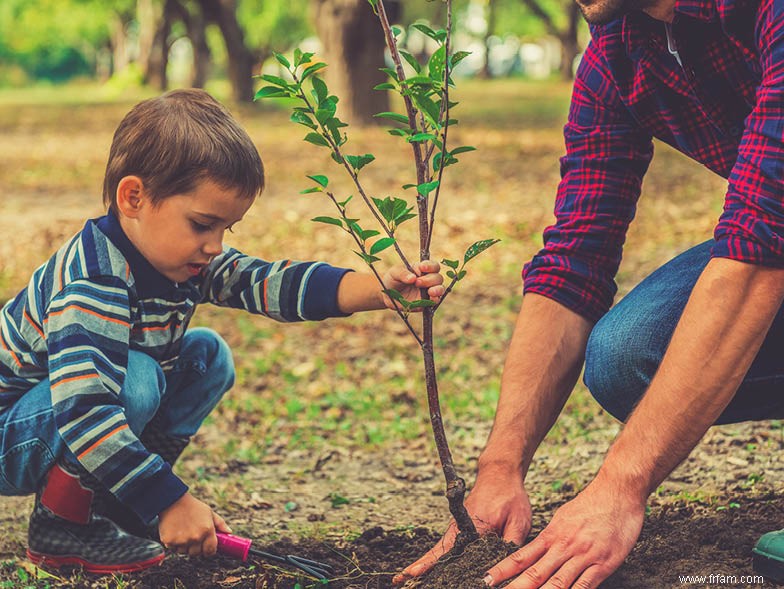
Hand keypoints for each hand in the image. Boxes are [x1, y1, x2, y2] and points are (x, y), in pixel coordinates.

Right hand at [158, 492, 231, 556]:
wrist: (173, 500)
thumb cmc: (193, 506)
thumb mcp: (209, 512)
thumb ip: (220, 524)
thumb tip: (229, 532)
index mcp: (207, 530)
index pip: (210, 550)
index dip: (209, 550)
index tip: (207, 548)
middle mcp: (196, 537)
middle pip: (197, 553)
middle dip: (196, 548)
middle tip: (193, 537)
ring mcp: (182, 540)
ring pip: (185, 552)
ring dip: (185, 546)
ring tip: (183, 532)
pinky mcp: (169, 541)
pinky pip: (174, 549)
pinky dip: (174, 544)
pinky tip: (175, 532)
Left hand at [381, 260, 444, 310]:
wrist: (387, 295)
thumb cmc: (392, 279)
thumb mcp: (394, 273)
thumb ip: (402, 273)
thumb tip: (413, 278)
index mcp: (422, 269)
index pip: (433, 266)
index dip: (430, 266)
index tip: (422, 268)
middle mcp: (428, 279)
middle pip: (438, 277)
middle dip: (430, 280)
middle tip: (417, 283)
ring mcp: (428, 291)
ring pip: (440, 288)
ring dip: (437, 289)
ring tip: (430, 292)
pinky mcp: (426, 302)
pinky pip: (435, 301)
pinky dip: (435, 300)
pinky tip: (431, 299)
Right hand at [394, 464, 530, 582]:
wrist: (500, 474)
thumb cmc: (510, 496)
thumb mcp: (519, 521)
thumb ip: (511, 546)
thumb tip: (505, 570)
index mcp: (472, 527)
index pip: (448, 550)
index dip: (430, 563)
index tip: (413, 572)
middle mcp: (460, 528)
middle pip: (437, 552)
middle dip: (420, 567)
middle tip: (400, 580)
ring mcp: (458, 528)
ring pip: (440, 550)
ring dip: (426, 564)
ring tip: (406, 578)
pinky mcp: (461, 529)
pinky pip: (447, 547)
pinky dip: (436, 558)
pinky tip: (430, 570)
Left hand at [484, 478, 644, 587]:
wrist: (618, 491)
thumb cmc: (592, 503)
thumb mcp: (564, 517)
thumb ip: (551, 537)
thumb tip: (538, 550)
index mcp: (551, 535)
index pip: (522, 556)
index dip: (503, 570)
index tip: (487, 579)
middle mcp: (563, 546)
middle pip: (534, 573)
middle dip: (515, 588)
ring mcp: (582, 556)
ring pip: (557, 582)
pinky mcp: (603, 564)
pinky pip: (585, 585)